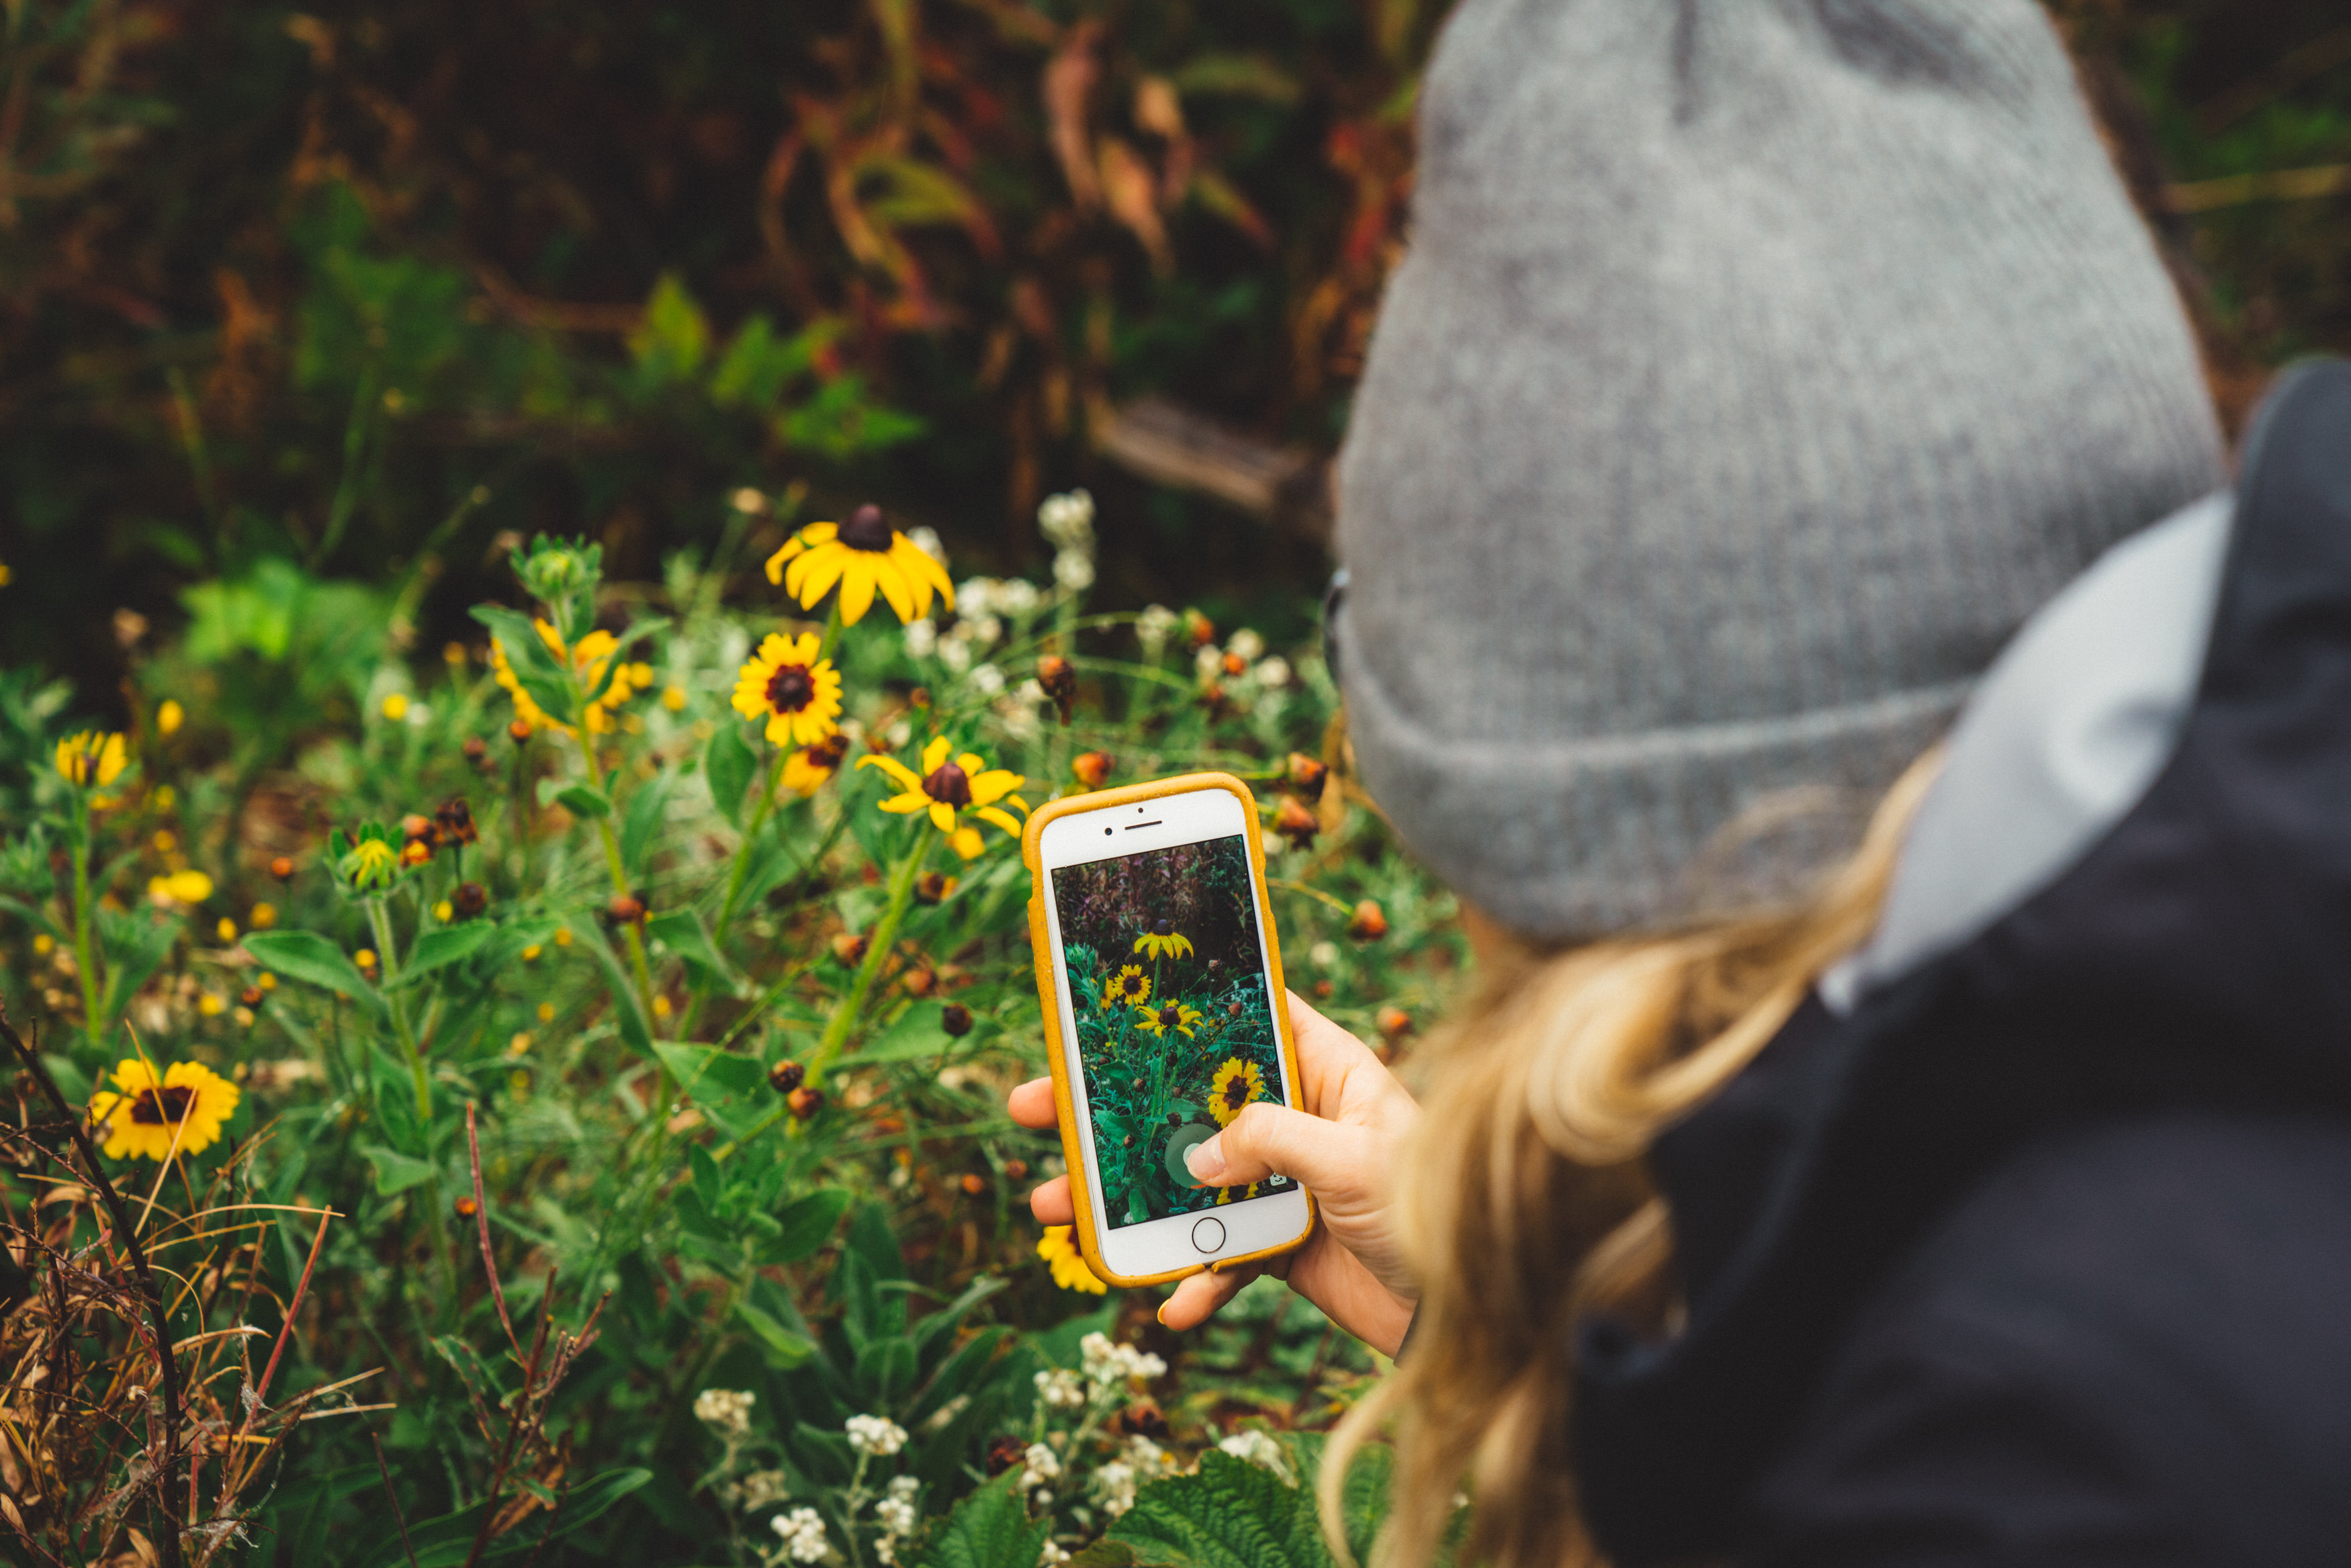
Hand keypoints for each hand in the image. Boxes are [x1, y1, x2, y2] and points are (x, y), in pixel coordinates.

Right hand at [1008, 990, 1419, 1355]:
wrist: (1469, 1317)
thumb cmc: (1432, 1213)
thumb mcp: (1354, 1161)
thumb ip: (1274, 1140)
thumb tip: (1198, 1156)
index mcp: (1331, 1072)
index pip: (1253, 1017)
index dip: (1187, 1005)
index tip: (1114, 999)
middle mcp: (1302, 1120)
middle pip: (1191, 1100)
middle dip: (1113, 1110)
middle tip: (1036, 1107)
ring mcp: (1287, 1184)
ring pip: (1187, 1181)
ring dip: (1124, 1200)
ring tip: (1057, 1212)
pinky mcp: (1283, 1245)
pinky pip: (1221, 1257)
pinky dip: (1193, 1281)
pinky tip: (1173, 1305)